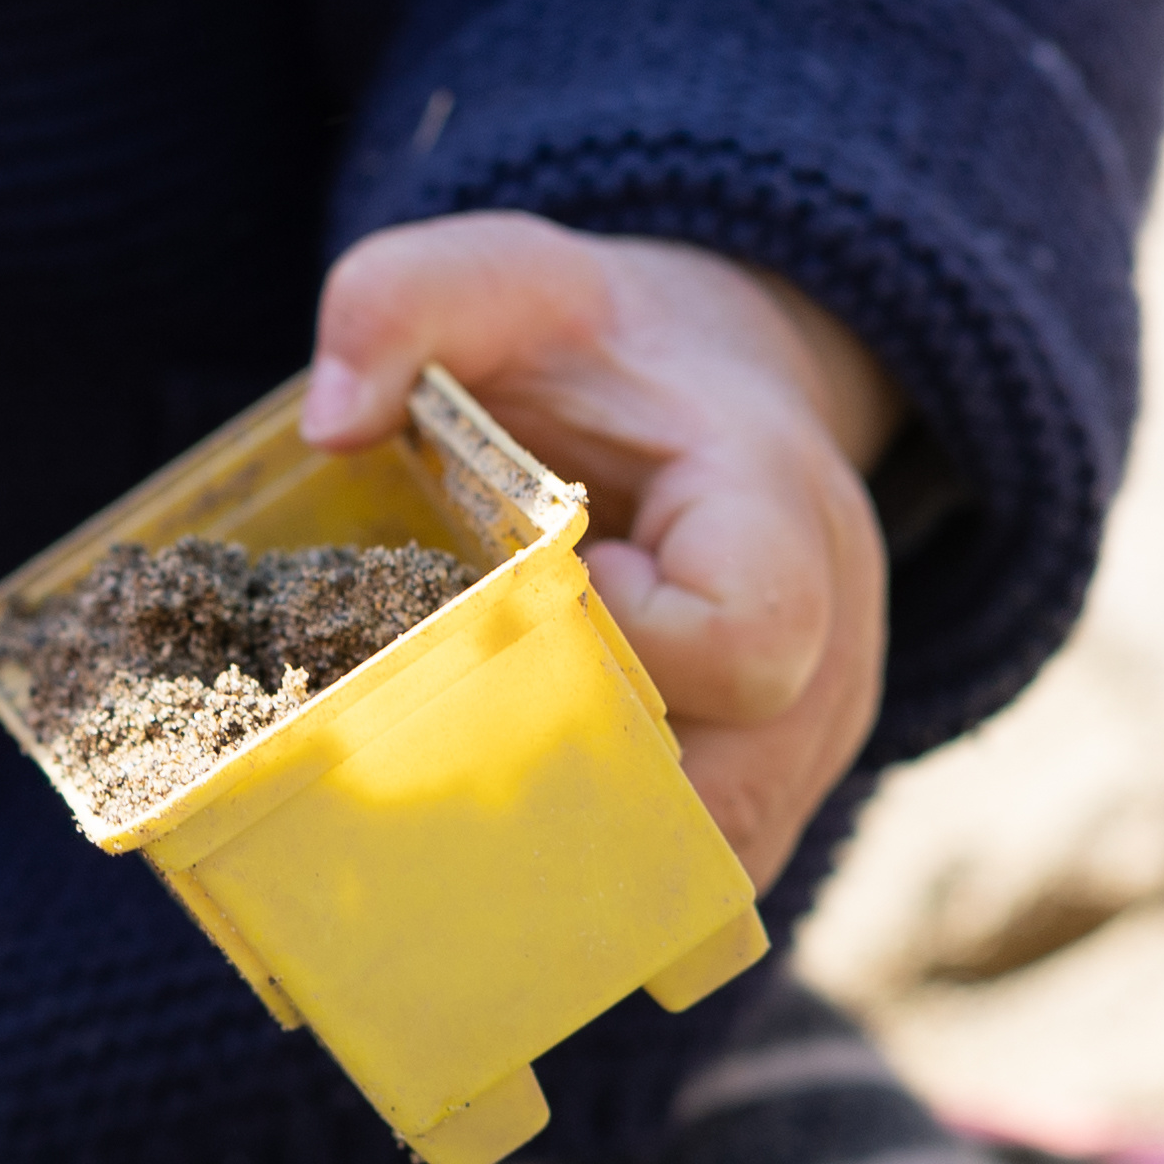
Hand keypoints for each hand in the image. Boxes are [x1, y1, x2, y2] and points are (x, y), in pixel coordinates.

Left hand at [307, 212, 900, 884]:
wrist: (702, 391)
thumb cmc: (593, 346)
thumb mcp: (500, 280)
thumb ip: (405, 302)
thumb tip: (328, 419)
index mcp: (781, 510)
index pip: (749, 637)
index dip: (629, 647)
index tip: (548, 591)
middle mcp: (834, 641)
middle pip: (732, 794)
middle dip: (579, 792)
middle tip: (467, 740)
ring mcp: (814, 735)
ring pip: (717, 864)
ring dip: (584, 861)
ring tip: (474, 806)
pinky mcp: (778, 791)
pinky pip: (705, 883)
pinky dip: (605, 882)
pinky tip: (507, 845)